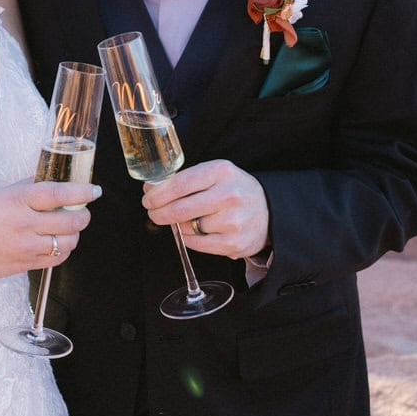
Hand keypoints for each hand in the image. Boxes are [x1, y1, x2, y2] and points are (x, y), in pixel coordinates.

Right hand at [0, 179, 99, 280]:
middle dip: (83, 215)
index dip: (81, 192)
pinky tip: (58, 243)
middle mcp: (24, 225)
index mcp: (17, 201)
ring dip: (75, 234)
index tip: (94, 191)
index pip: (58, 194)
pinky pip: (57, 259)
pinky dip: (64, 250)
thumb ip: (27, 188)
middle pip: (70, 222)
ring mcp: (26, 248)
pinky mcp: (26, 264)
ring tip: (69, 227)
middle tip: (83, 210)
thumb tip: (54, 181)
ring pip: (68, 243)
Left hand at [141, 160, 270, 260]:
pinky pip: (196, 244)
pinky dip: (188, 238)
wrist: (269, 211)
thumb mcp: (215, 174)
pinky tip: (192, 231)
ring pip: (187, 227)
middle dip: (159, 212)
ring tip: (183, 220)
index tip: (148, 198)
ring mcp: (232, 221)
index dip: (158, 193)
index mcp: (221, 172)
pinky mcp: (233, 243)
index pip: (180, 183)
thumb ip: (186, 179)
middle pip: (180, 208)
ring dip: (178, 226)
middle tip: (153, 212)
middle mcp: (229, 195)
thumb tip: (151, 190)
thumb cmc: (234, 190)